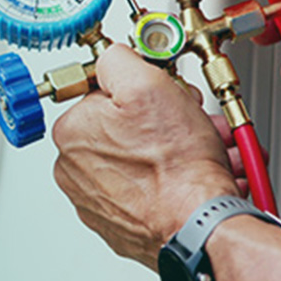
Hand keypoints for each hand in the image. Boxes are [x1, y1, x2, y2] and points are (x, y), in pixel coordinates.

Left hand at [50, 46, 238, 268]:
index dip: (145, 92)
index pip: (106, 96)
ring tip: (209, 152)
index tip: (166, 97)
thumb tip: (112, 55)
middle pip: (126, 130)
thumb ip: (119, 60)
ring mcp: (97, 201)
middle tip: (194, 125)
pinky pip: (148, 192)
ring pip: (142, 160)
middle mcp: (75, 169)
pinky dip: (174, 182)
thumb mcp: (147, 85)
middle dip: (167, 123)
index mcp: (71, 133)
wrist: (200, 226)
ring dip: (177, 151)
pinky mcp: (121, 224)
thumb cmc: (176, 166)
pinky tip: (200, 177)